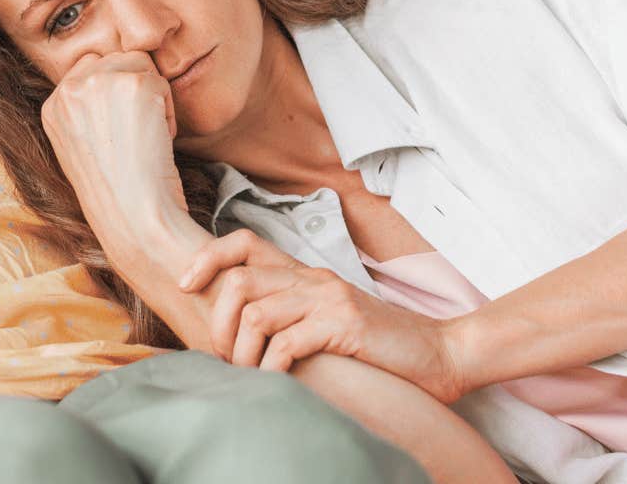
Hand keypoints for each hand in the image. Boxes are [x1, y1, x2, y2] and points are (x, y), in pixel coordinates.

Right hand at [40, 51, 184, 225]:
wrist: (133, 216)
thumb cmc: (117, 192)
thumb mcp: (82, 147)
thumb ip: (87, 110)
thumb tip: (113, 81)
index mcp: (52, 107)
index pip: (90, 68)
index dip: (114, 94)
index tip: (120, 130)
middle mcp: (69, 90)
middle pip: (116, 60)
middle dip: (134, 91)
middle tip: (136, 134)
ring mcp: (99, 83)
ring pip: (140, 65)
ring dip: (152, 97)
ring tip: (146, 136)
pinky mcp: (132, 84)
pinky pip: (162, 82)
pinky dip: (168, 111)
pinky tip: (157, 140)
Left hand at [178, 229, 472, 403]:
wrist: (441, 354)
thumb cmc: (381, 348)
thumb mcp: (329, 323)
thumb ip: (292, 318)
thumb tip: (238, 336)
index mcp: (307, 274)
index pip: (244, 242)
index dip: (207, 259)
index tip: (186, 287)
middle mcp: (314, 279)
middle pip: (239, 279)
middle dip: (218, 323)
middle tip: (225, 357)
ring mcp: (330, 299)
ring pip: (256, 313)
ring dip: (241, 353)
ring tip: (248, 376)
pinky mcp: (344, 326)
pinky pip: (286, 343)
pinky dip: (270, 369)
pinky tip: (276, 384)